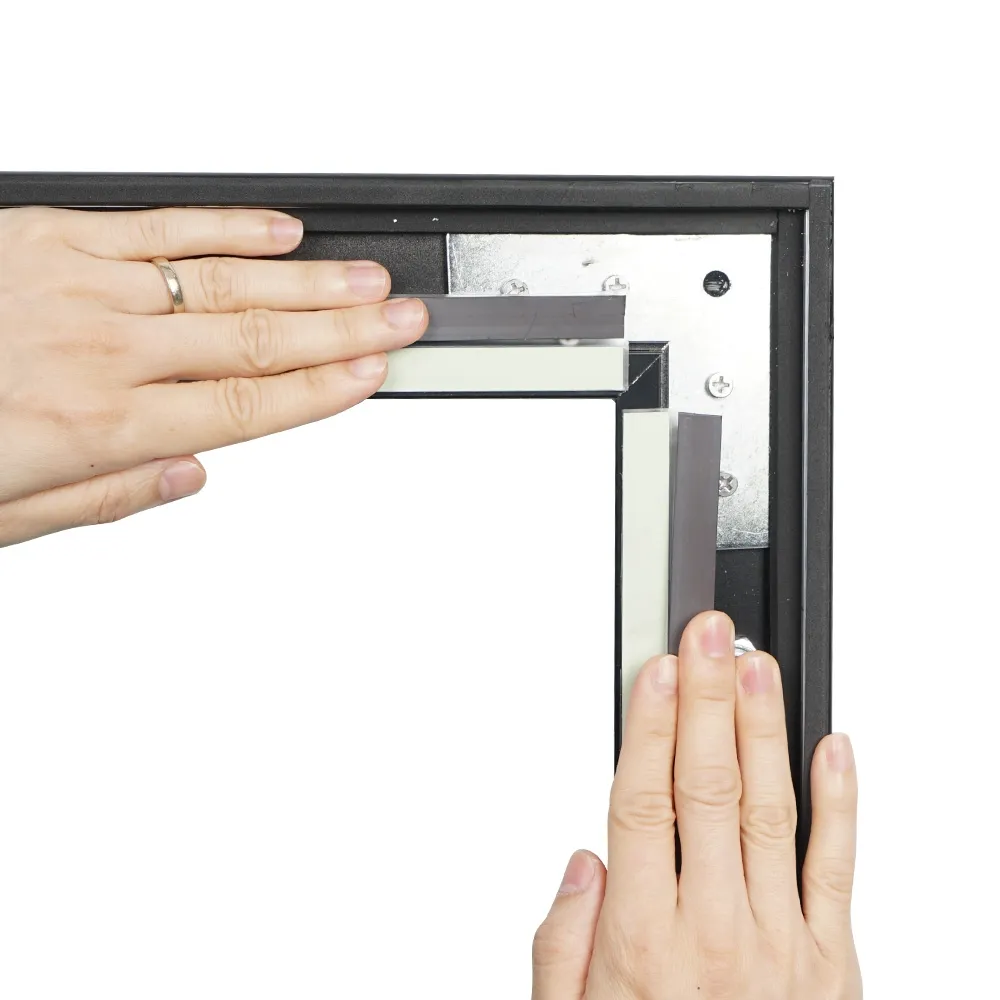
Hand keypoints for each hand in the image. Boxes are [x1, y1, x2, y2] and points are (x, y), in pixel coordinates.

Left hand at [0, 206, 427, 544]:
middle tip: (404, 319)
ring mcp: (78, 285)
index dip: (322, 391)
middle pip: (254, 340)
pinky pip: (157, 225)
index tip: (375, 375)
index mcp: (98, 426)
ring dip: (307, 281)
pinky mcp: (49, 234)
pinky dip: (227, 226)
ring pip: (221, 281)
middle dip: (343, 332)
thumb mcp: (8, 514)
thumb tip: (193, 477)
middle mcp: (101, 351)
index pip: (244, 406)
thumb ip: (109, 496)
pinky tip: (280, 232)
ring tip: (367, 279)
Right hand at [532, 612, 860, 998]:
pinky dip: (841, 803)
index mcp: (643, 944)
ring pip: (772, 812)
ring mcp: (781, 947)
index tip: (657, 670)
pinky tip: (834, 747)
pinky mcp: (833, 965)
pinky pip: (839, 870)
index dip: (650, 729)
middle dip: (707, 699)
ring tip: (756, 666)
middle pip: (708, 789)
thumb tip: (585, 861)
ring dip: (763, 730)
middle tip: (709, 636)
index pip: (643, 804)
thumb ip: (564, 946)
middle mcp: (714, 934)